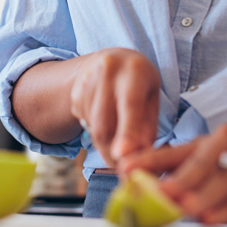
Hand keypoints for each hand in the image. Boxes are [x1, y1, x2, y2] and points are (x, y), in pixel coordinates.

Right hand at [69, 48, 159, 165]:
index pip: (130, 104)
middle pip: (105, 122)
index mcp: (134, 70)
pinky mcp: (75, 92)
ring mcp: (87, 80)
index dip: (127, 132)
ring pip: (93, 127)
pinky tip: (107, 119)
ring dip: (106, 144)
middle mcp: (108, 70)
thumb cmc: (139, 83)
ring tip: (119, 140)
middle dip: (113, 151)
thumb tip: (140, 158)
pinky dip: (96, 133)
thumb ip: (148, 128)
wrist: (113, 59)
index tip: (123, 156)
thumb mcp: (152, 99)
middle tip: (122, 168)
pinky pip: (84, 123)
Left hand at [119, 123, 226, 224]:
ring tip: (187, 208)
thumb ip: (183, 176)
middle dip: (180, 179)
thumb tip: (146, 192)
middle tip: (164, 191)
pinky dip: (225, 210)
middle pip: (199, 163)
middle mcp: (226, 143)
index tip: (125, 167)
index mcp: (206, 141)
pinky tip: (211, 218)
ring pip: (222, 181)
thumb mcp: (212, 168)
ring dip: (203, 197)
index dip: (148, 160)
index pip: (172, 152)